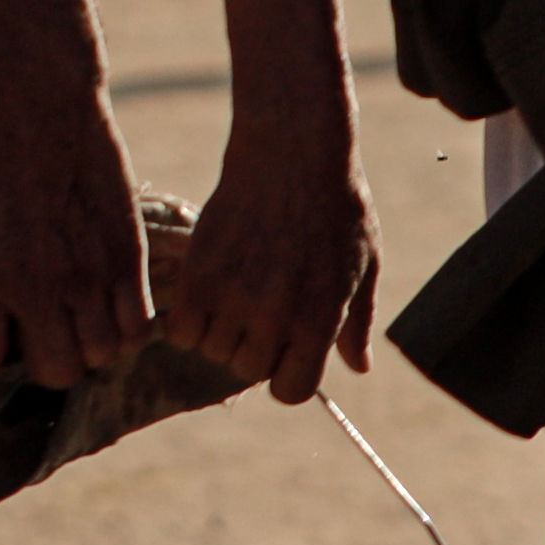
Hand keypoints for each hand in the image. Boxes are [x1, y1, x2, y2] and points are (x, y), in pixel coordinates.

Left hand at [0, 72, 155, 391]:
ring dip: (91, 343)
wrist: (41, 93)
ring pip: (102, 354)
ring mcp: (88, 273)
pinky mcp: (127, 254)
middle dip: (46, 359)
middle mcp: (37, 286)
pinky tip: (114, 301)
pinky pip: (139, 323)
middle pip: (55, 372)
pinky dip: (129, 324)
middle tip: (42, 328)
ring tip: (81, 315)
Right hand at [165, 139, 377, 399]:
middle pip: (246, 371)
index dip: (285, 375)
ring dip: (219, 331)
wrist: (293, 153)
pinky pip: (180, 329)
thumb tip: (359, 367)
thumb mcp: (364, 264)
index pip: (291, 391)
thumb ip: (357, 322)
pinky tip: (204, 293)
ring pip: (212, 350)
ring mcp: (234, 298)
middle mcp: (275, 318)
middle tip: (255, 309)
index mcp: (319, 322)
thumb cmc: (336, 206)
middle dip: (251, 348)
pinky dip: (187, 320)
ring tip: (232, 292)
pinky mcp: (199, 275)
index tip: (282, 351)